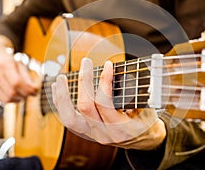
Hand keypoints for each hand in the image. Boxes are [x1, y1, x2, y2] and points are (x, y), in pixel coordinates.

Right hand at [0, 35, 38, 102]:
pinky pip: (0, 100)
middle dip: (24, 95)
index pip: (17, 83)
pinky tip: (15, 95)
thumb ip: (28, 78)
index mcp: (5, 65)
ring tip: (23, 94)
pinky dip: (10, 100)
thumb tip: (35, 90)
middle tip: (30, 93)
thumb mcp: (21, 65)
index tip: (35, 92)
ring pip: (6, 99)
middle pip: (12, 92)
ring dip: (18, 99)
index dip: (27, 89)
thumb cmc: (10, 61)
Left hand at [51, 58, 165, 149]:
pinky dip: (60, 103)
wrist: (144, 141)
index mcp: (121, 129)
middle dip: (84, 81)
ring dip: (63, 96)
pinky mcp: (86, 133)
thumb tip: (119, 76)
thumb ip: (134, 95)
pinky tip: (57, 89)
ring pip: (69, 118)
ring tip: (60, 78)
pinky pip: (68, 119)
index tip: (108, 65)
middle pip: (85, 107)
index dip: (105, 81)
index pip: (105, 102)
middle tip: (86, 63)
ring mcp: (92, 135)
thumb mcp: (147, 110)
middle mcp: (104, 134)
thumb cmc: (147, 123)